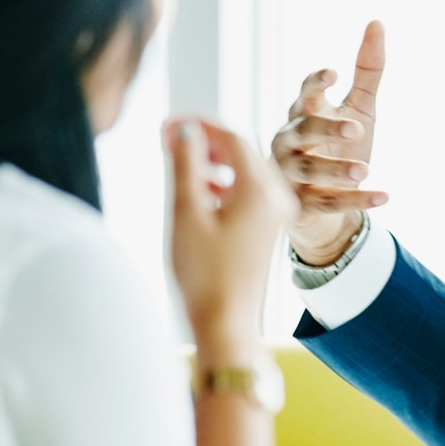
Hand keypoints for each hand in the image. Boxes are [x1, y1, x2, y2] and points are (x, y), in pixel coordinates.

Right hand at [166, 118, 295, 362]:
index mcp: (261, 189)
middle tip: (167, 135)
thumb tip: (185, 128)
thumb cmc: (204, 274)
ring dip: (212, 160)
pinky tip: (199, 188)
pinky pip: (247, 190)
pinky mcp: (268, 227)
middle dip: (204, 140)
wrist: (227, 323)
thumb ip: (186, 165)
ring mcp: (276, 212)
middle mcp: (277, 196)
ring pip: (243, 170)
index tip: (167, 122)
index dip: (198, 124)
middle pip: (241, 150)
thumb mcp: (188, 213)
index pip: (232, 137)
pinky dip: (223, 182)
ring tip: (177, 157)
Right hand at [271, 20, 390, 264]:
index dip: (316, 83)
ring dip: (336, 169)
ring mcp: (291, 177)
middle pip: (303, 132)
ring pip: (310, 172)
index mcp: (303, 115)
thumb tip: (377, 22)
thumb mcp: (360, 107)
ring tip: (365, 169)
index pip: (305, 95)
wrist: (324, 203)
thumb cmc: (339, 145)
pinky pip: (328, 204)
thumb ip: (367, 69)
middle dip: (327, 129)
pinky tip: (385, 196)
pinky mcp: (302, 208)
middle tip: (356, 128)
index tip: (334, 73)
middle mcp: (290, 143)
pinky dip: (356, 201)